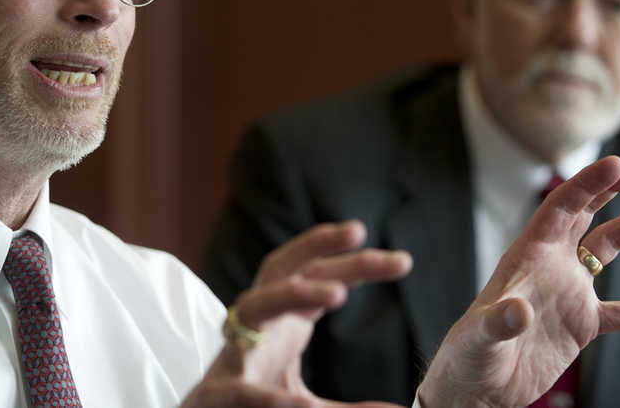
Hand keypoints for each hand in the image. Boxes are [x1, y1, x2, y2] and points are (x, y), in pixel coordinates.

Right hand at [182, 221, 412, 406]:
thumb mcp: (305, 399)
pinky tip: (301, 407)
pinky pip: (241, 387)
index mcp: (282, 319)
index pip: (320, 277)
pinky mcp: (217, 393)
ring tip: (337, 293)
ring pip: (256, 306)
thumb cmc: (255, 397)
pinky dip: (268, 398)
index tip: (403, 261)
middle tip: (358, 230)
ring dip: (293, 293)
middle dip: (316, 245)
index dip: (358, 265)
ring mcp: (233, 352)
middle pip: (282, 269)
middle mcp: (256, 324)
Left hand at [417, 156, 619, 407]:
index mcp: (527, 256)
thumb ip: (500, 321)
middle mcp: (550, 266)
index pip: (561, 208)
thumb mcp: (482, 335)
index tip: (618, 164)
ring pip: (606, 250)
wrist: (479, 388)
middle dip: (609, 190)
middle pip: (584, 215)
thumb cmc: (470, 355)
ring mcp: (567, 292)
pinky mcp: (581, 324)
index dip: (588, 184)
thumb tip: (519, 312)